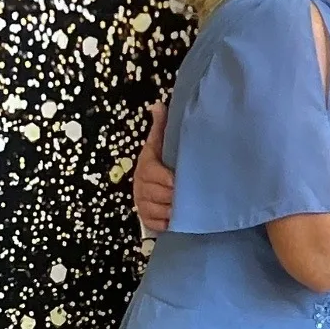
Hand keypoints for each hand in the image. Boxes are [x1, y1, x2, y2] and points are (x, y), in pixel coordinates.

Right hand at [132, 102, 174, 233]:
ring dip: (171, 210)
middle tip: (189, 196)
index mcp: (145, 166)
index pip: (152, 173)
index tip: (177, 181)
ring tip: (186, 208)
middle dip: (172, 196)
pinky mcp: (146, 218)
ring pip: (156, 210)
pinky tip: (178, 219)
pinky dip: (166, 223)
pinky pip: (155, 223)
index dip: (165, 179)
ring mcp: (142, 203)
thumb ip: (161, 127)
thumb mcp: (159, 143)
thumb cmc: (160, 160)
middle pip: (155, 194)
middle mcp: (140, 186)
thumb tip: (158, 105)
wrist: (152, 182)